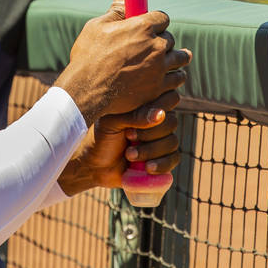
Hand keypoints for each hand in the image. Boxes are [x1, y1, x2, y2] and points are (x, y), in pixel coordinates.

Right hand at [53, 0, 190, 125]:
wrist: (86, 89)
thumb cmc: (89, 55)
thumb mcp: (97, 26)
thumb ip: (116, 11)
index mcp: (142, 27)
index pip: (163, 17)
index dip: (157, 21)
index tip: (153, 25)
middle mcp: (155, 45)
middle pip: (171, 38)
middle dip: (164, 39)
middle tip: (155, 45)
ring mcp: (159, 68)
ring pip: (180, 58)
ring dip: (177, 57)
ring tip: (175, 59)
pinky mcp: (159, 88)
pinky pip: (177, 78)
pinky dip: (175, 76)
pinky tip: (171, 76)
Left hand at [57, 90, 180, 195]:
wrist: (94, 165)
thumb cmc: (100, 137)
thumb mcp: (112, 122)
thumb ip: (134, 116)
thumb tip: (161, 114)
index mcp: (144, 105)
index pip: (168, 99)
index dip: (157, 110)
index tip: (133, 123)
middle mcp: (156, 121)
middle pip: (172, 122)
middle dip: (150, 134)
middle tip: (128, 137)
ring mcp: (160, 140)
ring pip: (173, 142)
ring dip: (151, 150)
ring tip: (129, 155)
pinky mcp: (162, 158)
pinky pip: (174, 159)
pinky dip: (162, 164)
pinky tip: (147, 168)